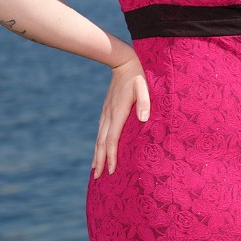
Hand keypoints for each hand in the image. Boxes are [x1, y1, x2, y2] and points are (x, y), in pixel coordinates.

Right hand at [92, 53, 148, 177]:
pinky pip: (101, 132)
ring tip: (95, 169)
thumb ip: (145, 102)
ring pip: (99, 138)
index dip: (112, 156)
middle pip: (102, 143)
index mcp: (118, 113)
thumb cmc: (138, 76)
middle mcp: (109, 115)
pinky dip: (98, 144)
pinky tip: (98, 150)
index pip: (113, 139)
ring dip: (97, 155)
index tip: (111, 170)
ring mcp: (105, 113)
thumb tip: (144, 119)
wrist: (122, 62)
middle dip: (100, 161)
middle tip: (98, 178)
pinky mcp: (106, 111)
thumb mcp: (145, 87)